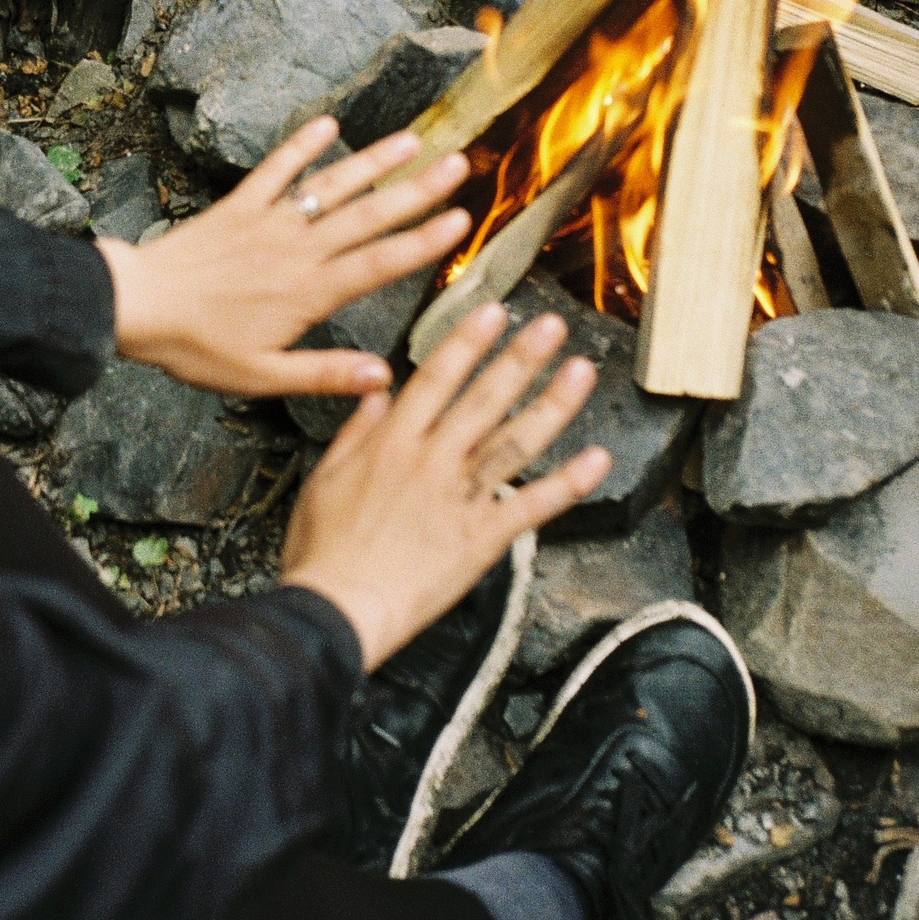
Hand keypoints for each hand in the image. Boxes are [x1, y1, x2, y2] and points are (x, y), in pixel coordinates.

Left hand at [97, 116, 470, 398]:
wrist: (136, 307)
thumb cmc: (196, 349)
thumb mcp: (261, 376)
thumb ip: (324, 374)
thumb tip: (383, 378)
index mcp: (309, 293)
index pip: (379, 263)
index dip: (423, 241)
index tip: (463, 221)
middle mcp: (298, 250)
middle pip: (369, 216)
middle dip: (417, 191)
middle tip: (459, 165)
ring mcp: (269, 222)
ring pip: (331, 187)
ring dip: (373, 162)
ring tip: (413, 140)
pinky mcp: (238, 206)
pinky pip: (275, 170)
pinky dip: (300, 146)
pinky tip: (328, 124)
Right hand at [278, 305, 612, 671]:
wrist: (337, 608)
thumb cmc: (322, 553)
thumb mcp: (321, 480)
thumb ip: (353, 433)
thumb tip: (374, 394)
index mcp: (392, 444)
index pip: (436, 378)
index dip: (467, 342)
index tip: (493, 311)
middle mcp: (431, 462)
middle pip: (483, 398)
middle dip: (521, 358)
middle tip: (553, 325)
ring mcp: (460, 499)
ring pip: (514, 442)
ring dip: (552, 404)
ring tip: (582, 371)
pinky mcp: (481, 540)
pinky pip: (531, 506)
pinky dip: (567, 484)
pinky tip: (597, 459)